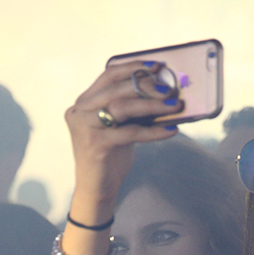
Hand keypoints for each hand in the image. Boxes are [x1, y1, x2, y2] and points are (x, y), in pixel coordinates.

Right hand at [65, 61, 180, 212]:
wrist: (97, 188)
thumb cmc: (111, 155)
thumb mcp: (119, 126)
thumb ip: (131, 108)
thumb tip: (162, 91)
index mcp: (84, 102)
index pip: (108, 75)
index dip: (132, 68)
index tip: (156, 66)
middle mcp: (79, 111)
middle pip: (115, 88)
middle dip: (145, 86)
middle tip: (169, 90)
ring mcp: (85, 128)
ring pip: (121, 107)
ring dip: (152, 105)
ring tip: (174, 106)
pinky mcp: (96, 145)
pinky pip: (130, 133)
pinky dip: (153, 131)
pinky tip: (170, 130)